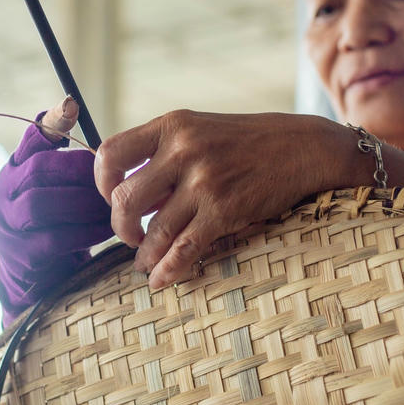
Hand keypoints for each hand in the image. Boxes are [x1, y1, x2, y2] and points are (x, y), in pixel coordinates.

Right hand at [0, 97, 112, 322]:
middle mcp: (1, 195)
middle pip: (37, 170)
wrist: (34, 282)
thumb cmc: (53, 226)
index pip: (27, 141)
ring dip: (83, 203)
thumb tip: (86, 122)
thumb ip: (66, 165)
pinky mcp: (21, 256)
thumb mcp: (55, 191)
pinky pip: (56, 238)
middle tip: (111, 177)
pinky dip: (85, 231)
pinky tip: (106, 229)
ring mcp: (6, 227)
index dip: (50, 123)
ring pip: (42, 204)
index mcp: (11, 173)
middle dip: (79, 171)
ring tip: (112, 206)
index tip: (72, 107)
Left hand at [94, 110, 346, 288]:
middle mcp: (182, 150)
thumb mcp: (199, 130)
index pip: (110, 153)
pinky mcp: (223, 210)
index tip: (112, 197)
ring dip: (143, 254)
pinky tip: (161, 279)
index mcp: (171, 125)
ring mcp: (203, 181)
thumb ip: (163, 154)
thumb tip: (125, 192)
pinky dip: (168, 269)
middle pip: (123, 198)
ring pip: (152, 230)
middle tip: (130, 235)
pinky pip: (184, 248)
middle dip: (120, 226)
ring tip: (144, 262)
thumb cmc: (245, 141)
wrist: (301, 147)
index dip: (101, 182)